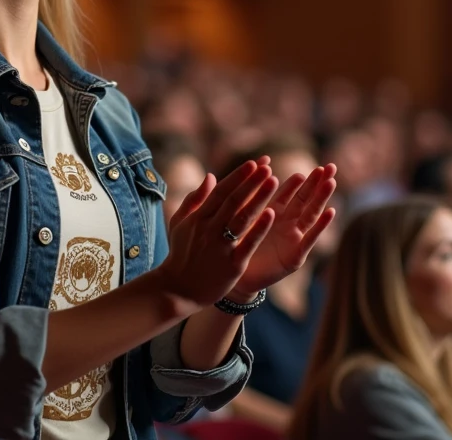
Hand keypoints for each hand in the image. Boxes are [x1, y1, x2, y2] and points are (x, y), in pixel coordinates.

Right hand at [152, 159, 279, 311]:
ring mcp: (221, 247)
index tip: (254, 163)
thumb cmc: (181, 253)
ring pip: (242, 218)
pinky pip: (248, 243)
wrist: (178, 289)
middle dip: (251, 182)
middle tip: (268, 167)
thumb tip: (211, 176)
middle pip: (234, 201)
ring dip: (258, 197)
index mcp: (198, 218)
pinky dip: (260, 228)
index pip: (221, 191)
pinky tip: (272, 213)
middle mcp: (209, 229)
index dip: (238, 176)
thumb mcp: (180, 223)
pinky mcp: (232, 264)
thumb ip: (195, 199)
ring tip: (274, 182)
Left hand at [228, 162, 337, 301]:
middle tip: (330, 167)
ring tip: (331, 182)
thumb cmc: (237, 247)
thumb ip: (248, 194)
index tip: (311, 165)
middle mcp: (287, 225)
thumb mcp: (241, 217)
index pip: (290, 193)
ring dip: (321, 198)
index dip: (301, 180)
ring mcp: (293, 240)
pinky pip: (309, 239)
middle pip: (305, 200)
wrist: (236, 279)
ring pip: (310, 215)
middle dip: (318, 184)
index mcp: (274, 213)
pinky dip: (320, 225)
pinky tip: (330, 211)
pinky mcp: (294, 257)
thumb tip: (250, 168)